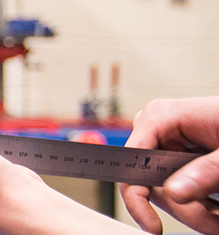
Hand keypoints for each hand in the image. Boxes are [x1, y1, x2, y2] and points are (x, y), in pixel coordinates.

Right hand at [120, 97, 218, 233]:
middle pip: (151, 182)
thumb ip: (207, 171)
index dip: (137, 197)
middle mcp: (159, 131)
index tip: (153, 226)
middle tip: (213, 223)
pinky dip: (199, 203)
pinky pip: (178, 187)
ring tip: (218, 219)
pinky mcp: (180, 157)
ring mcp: (168, 144)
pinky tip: (215, 208)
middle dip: (184, 209)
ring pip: (166, 191)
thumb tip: (175, 192)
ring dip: (195, 210)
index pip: (131, 161)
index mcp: (162, 117)